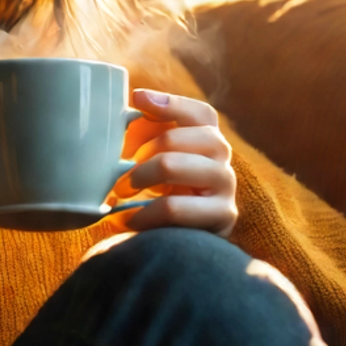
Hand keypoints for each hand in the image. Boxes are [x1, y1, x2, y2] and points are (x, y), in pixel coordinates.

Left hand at [117, 89, 237, 237]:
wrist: (174, 246)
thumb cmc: (157, 195)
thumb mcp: (150, 159)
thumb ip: (144, 132)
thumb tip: (134, 102)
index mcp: (207, 139)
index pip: (199, 112)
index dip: (171, 103)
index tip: (137, 99)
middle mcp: (222, 158)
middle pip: (182, 135)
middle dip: (145, 150)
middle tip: (121, 173)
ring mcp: (226, 186)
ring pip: (174, 165)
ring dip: (140, 176)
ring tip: (119, 193)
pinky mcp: (222, 217)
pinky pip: (174, 208)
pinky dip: (142, 213)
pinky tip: (125, 220)